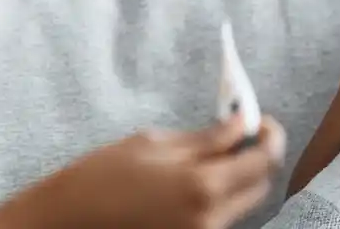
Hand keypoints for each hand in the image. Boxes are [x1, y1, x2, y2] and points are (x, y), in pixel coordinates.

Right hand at [0, 116, 285, 228]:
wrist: (68, 219)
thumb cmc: (103, 174)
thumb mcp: (155, 143)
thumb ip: (206, 138)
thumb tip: (242, 123)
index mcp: (203, 186)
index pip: (264, 161)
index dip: (271, 136)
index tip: (261, 121)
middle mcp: (210, 217)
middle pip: (260, 186)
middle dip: (258, 157)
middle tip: (242, 134)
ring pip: (242, 203)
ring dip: (239, 177)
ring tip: (215, 154)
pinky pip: (221, 216)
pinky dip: (220, 195)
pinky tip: (197, 178)